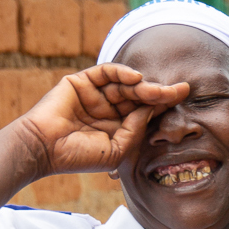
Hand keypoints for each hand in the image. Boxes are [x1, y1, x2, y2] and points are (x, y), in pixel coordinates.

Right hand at [18, 63, 188, 175]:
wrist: (44, 149)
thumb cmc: (78, 156)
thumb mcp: (117, 149)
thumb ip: (136, 130)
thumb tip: (152, 109)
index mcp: (116, 127)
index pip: (143, 112)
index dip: (163, 105)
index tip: (183, 97)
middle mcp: (107, 109)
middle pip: (138, 96)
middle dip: (159, 93)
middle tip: (181, 90)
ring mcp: (95, 95)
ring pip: (125, 84)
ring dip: (143, 86)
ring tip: (157, 90)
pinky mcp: (81, 82)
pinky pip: (106, 72)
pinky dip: (122, 72)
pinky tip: (136, 78)